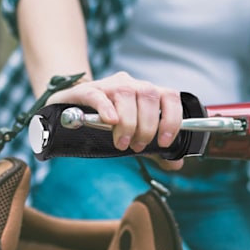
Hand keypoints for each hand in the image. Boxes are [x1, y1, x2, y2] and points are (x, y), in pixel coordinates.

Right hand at [47, 71, 182, 153]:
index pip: (170, 96)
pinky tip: (110, 122)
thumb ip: (156, 150)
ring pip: (126, 94)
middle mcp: (131, 84)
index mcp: (148, 94)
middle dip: (147, 126)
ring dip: (128, 123)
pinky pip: (99, 95)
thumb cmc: (109, 125)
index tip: (164, 142)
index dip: (172, 119)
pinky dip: (107, 109)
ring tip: (121, 142)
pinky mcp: (87, 91)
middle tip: (137, 146)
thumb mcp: (135, 137)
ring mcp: (109, 85)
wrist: (73, 110)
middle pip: (149, 95)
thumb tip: (176, 165)